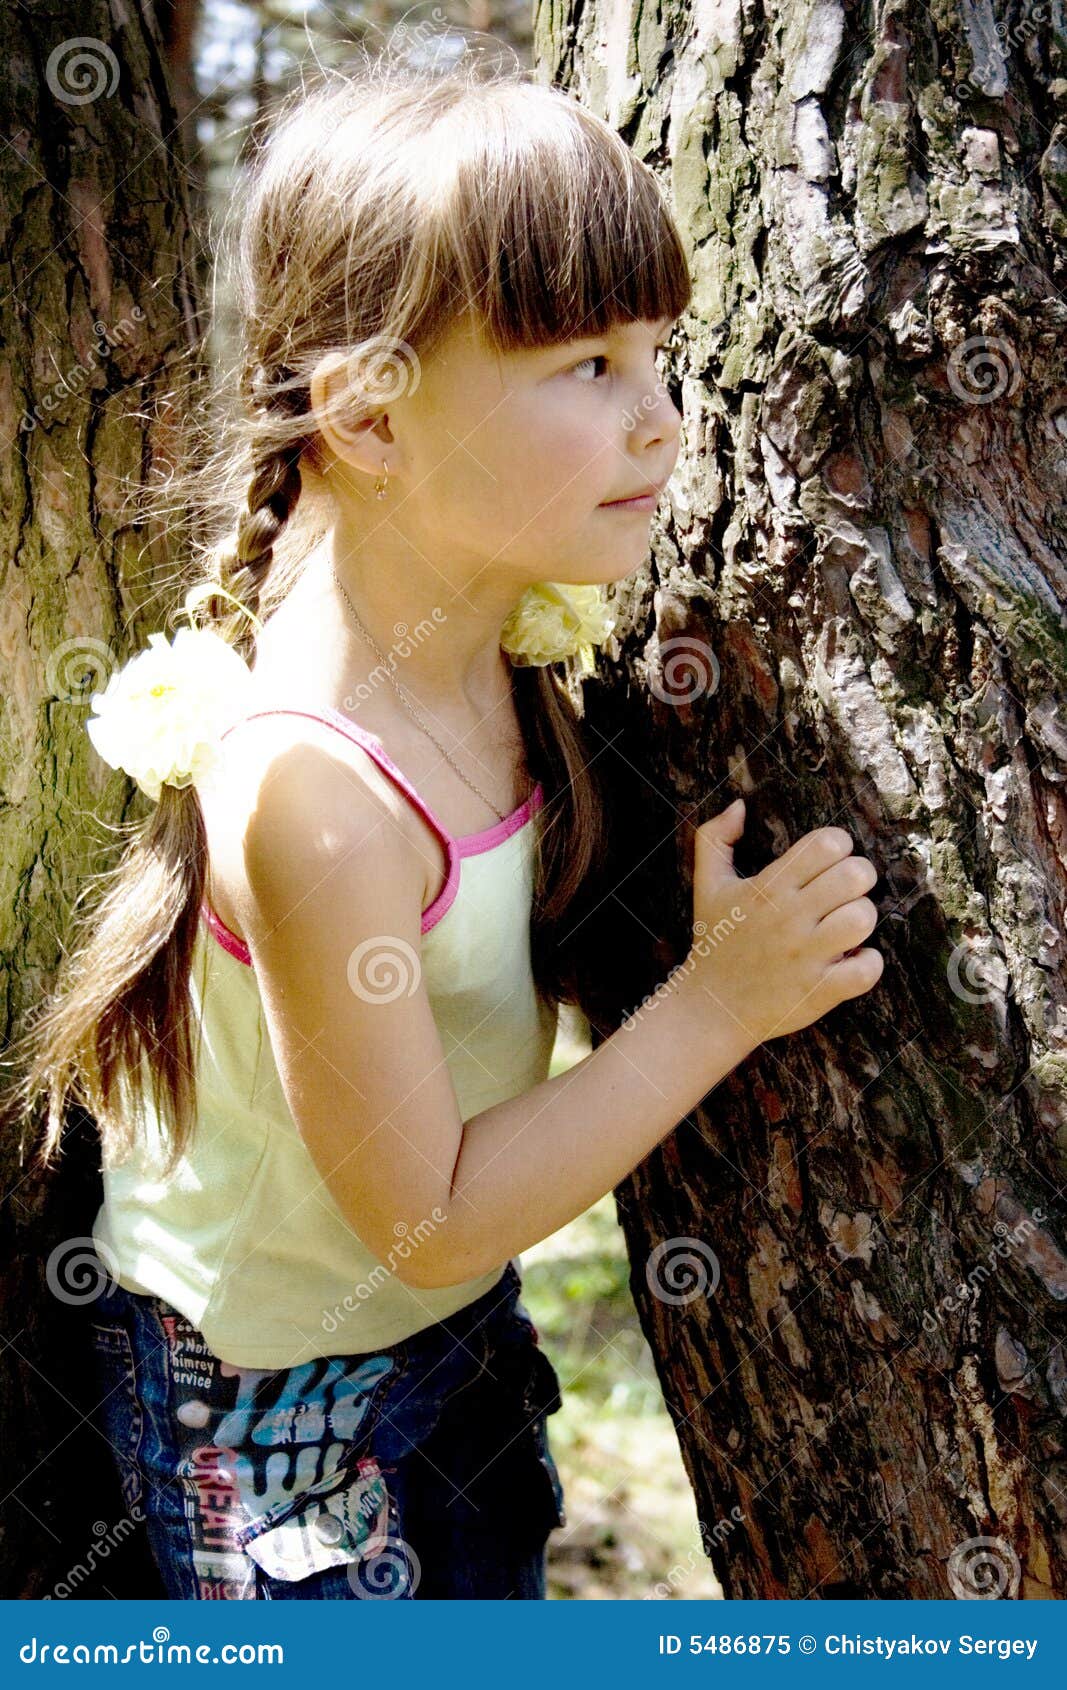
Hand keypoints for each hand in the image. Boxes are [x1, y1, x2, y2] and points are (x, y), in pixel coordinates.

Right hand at [687, 798, 883, 1045]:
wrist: (710, 1008)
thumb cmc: (716, 941)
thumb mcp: (706, 885)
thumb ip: (714, 837)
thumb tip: (739, 805)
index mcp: (767, 888)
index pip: (827, 844)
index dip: (838, 846)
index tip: (828, 863)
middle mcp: (788, 919)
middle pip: (856, 875)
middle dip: (858, 879)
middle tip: (842, 893)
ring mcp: (805, 957)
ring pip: (864, 918)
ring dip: (861, 919)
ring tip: (844, 926)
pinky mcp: (819, 992)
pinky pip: (867, 969)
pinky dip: (868, 963)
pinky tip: (851, 959)